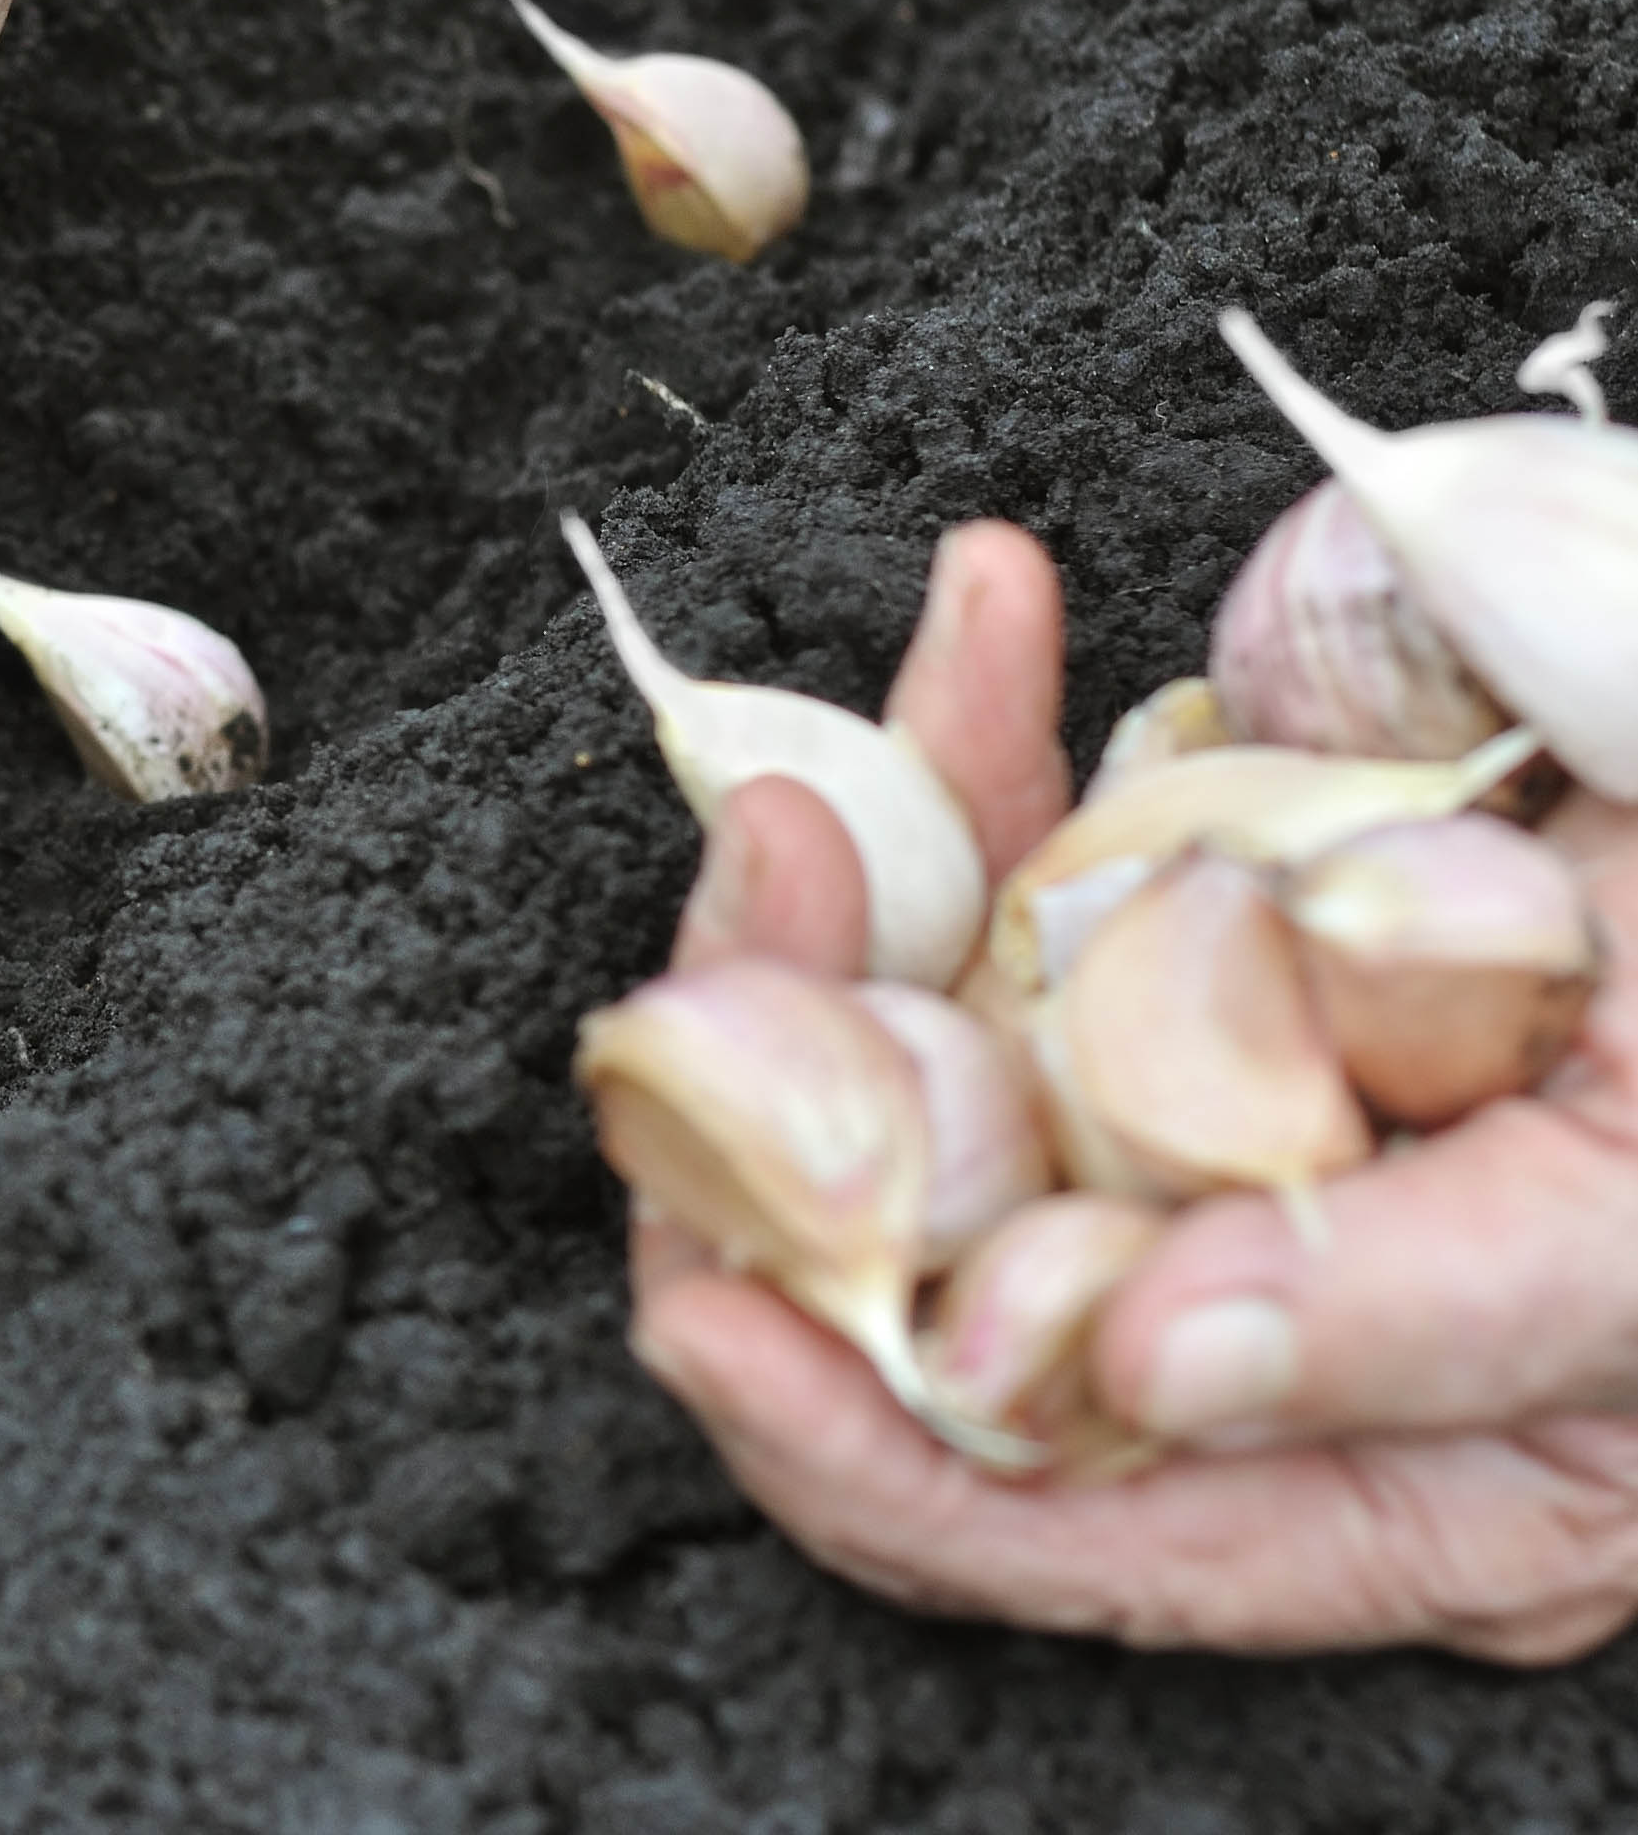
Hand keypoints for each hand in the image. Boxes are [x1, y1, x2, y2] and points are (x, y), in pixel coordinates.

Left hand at [629, 523, 1637, 1660]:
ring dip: (854, 891)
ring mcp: (1212, 1121)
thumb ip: (1429, 1310)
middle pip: (906, 1265)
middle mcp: (1253, 1328)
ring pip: (920, 1051)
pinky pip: (1024, 871)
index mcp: (1387, 1484)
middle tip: (764, 898)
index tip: (697, 1297)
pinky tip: (993, 613)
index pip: (1028, 1514)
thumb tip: (1145, 1364)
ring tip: (833, 772)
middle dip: (787, 1088)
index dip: (836, 1431)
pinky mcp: (1207, 942)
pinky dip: (985, 746)